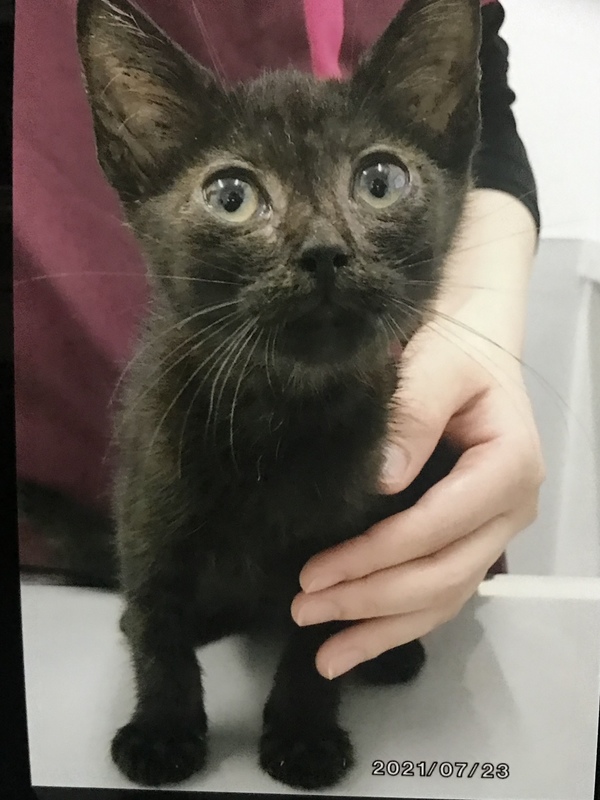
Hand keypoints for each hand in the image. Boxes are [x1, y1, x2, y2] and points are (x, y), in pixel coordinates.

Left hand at [291, 190, 544, 679]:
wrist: (471, 351)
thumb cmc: (453, 351)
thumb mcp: (436, 365)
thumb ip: (414, 414)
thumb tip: (380, 479)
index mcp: (508, 466)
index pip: (437, 527)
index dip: (376, 556)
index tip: (315, 572)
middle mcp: (510, 510)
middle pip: (441, 576)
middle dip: (370, 601)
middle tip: (304, 610)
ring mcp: (493, 531)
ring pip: (442, 598)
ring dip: (382, 628)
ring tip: (326, 655)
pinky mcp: (470, 539)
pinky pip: (439, 592)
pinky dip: (398, 621)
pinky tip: (357, 640)